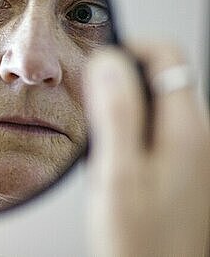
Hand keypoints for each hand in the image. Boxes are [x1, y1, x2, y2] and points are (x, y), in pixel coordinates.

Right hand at [86, 43, 209, 256]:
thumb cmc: (140, 243)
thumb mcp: (118, 175)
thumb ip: (116, 114)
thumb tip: (109, 62)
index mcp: (185, 130)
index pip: (166, 54)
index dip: (128, 48)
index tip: (97, 66)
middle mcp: (195, 135)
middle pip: (160, 74)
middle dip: (120, 78)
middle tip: (90, 107)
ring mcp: (190, 152)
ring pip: (154, 101)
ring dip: (121, 106)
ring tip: (98, 138)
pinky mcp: (179, 166)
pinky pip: (152, 127)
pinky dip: (126, 129)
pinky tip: (109, 157)